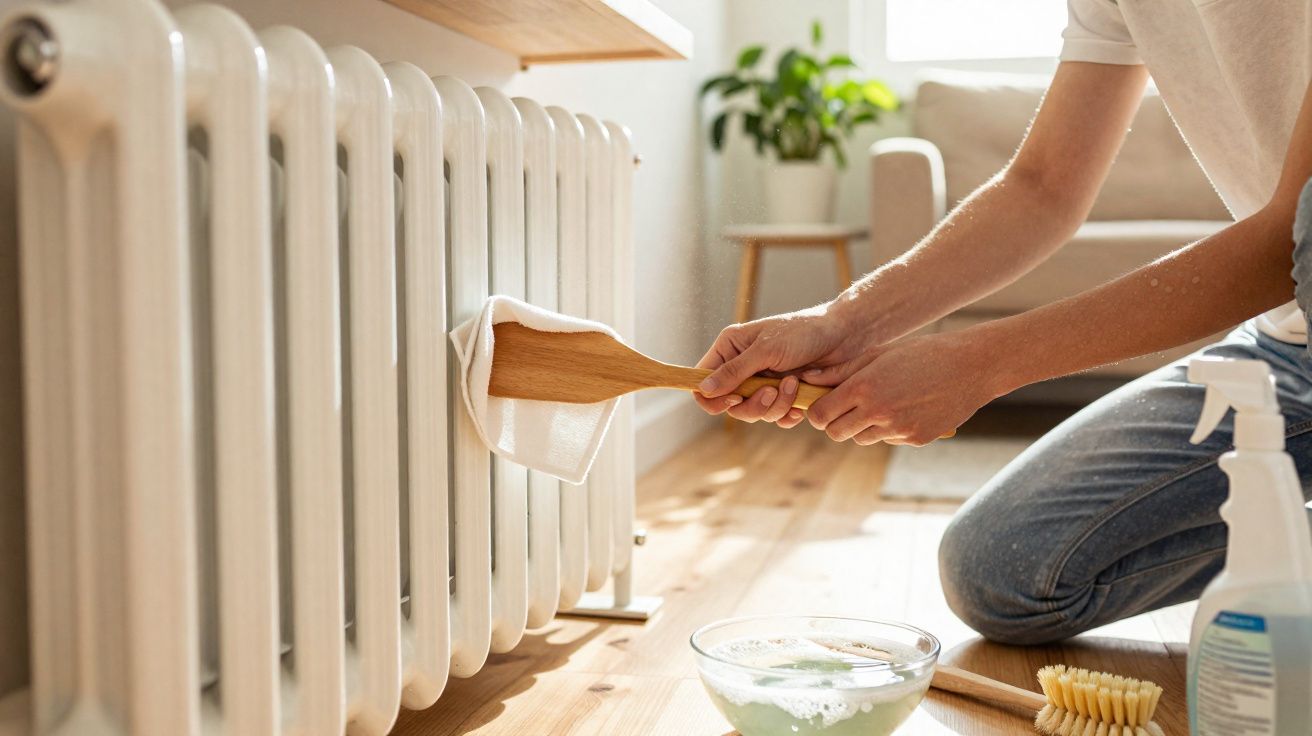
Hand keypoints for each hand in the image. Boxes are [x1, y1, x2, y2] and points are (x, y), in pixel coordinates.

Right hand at [694, 303, 876, 425]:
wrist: (844, 337)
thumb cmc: (803, 332)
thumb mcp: (766, 349)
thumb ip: (734, 371)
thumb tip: (705, 389)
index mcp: (730, 348)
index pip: (704, 380)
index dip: (712, 397)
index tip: (733, 399)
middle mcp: (742, 367)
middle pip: (729, 404)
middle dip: (752, 403)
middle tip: (771, 392)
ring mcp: (763, 383)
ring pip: (753, 413)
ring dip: (774, 406)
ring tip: (793, 385)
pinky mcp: (782, 396)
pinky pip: (774, 418)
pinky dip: (786, 414)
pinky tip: (799, 405)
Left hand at [805, 330, 1006, 445]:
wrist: (970, 367)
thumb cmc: (921, 353)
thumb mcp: (878, 354)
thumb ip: (840, 371)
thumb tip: (806, 379)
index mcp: (864, 388)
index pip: (820, 415)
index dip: (817, 411)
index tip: (823, 404)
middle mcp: (878, 412)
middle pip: (835, 433)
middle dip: (835, 422)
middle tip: (846, 407)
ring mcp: (897, 429)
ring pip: (861, 438)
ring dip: (862, 426)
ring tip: (880, 403)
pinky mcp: (914, 439)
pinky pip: (888, 439)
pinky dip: (889, 429)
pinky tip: (905, 408)